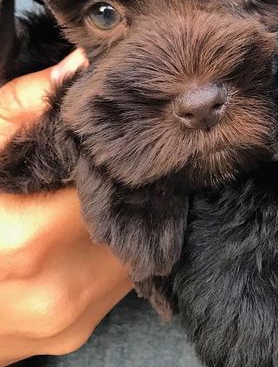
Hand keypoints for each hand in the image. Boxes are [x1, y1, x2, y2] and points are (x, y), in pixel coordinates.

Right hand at [0, 52, 132, 364]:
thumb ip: (23, 107)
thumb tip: (80, 67)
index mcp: (28, 240)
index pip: (113, 185)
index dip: (117, 160)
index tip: (116, 144)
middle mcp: (58, 289)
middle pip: (129, 220)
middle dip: (125, 191)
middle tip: (113, 168)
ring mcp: (70, 318)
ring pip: (130, 251)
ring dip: (121, 223)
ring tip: (97, 200)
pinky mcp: (73, 333)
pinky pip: (116, 281)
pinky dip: (109, 253)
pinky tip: (86, 233)